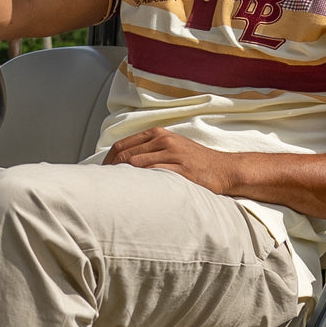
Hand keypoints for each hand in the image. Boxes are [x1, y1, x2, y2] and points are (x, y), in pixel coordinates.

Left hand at [103, 127, 236, 194]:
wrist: (224, 169)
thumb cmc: (195, 162)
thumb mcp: (172, 147)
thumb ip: (150, 150)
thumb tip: (123, 163)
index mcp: (158, 134)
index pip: (122, 145)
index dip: (107, 160)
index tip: (101, 175)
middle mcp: (164, 140)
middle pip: (125, 154)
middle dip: (110, 170)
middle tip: (103, 186)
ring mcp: (173, 154)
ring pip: (136, 163)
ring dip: (123, 178)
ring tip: (114, 192)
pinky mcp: (181, 170)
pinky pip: (154, 174)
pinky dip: (141, 183)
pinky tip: (134, 193)